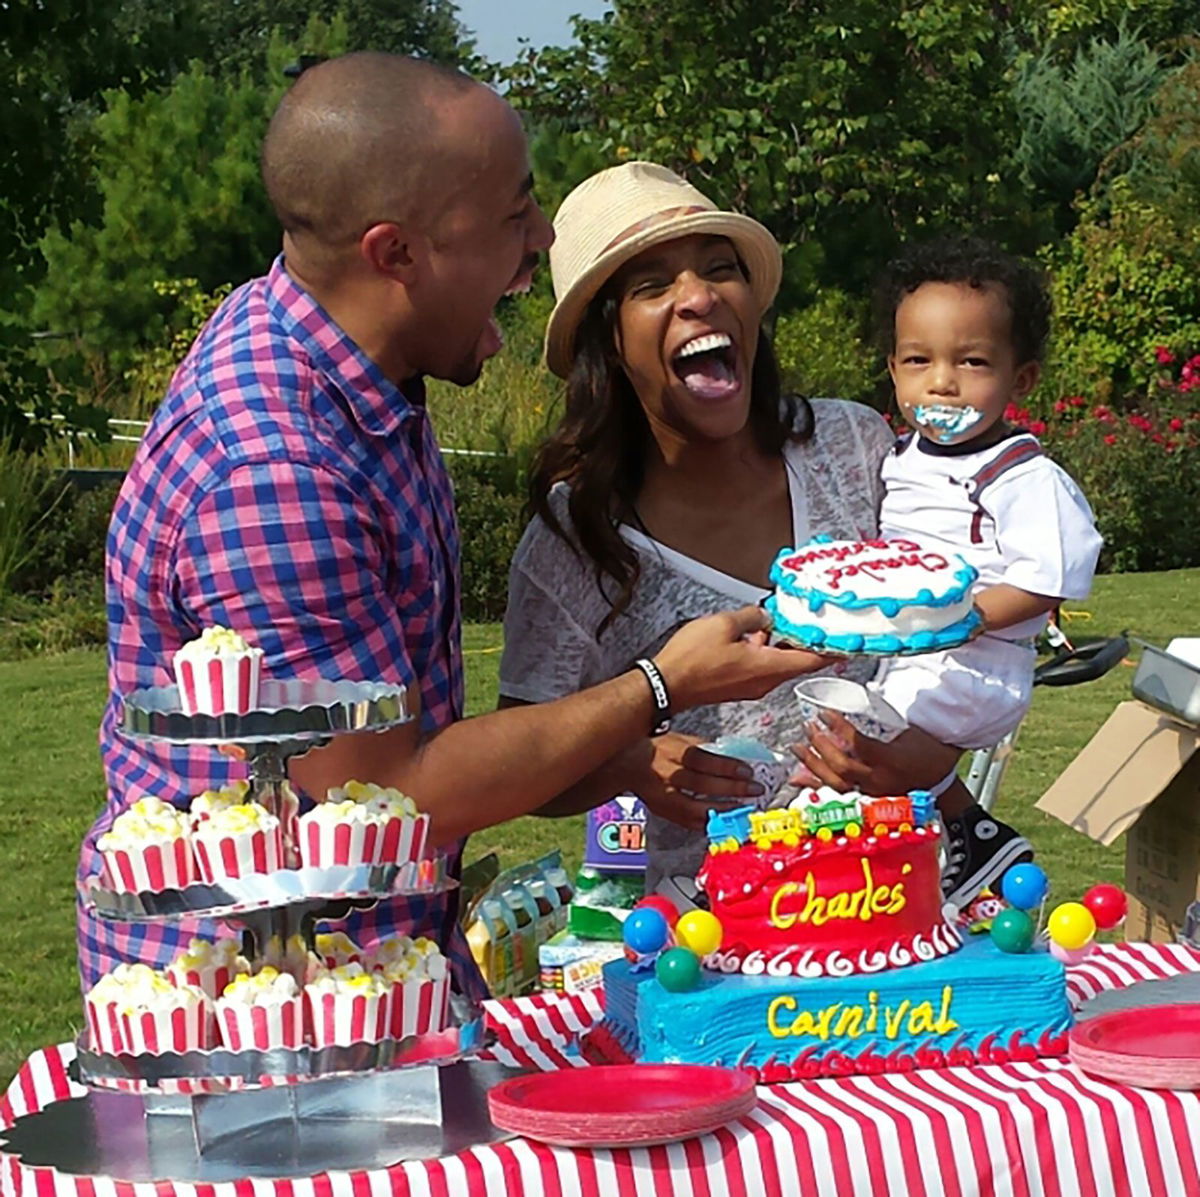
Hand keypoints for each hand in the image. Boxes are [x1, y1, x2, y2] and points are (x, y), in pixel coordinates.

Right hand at [619, 733, 760, 830]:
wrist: (623, 765)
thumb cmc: (655, 748)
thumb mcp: (678, 740)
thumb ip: (702, 749)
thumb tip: (732, 760)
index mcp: (671, 751)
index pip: (703, 759)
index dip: (727, 766)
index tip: (748, 771)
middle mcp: (667, 774)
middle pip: (702, 784)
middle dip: (732, 788)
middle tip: (754, 790)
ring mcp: (663, 796)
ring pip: (695, 808)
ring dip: (723, 810)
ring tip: (743, 809)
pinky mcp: (663, 811)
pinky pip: (687, 822)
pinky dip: (707, 823)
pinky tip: (723, 823)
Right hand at [654, 606, 832, 710]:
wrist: (667, 685)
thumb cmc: (692, 660)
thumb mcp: (724, 624)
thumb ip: (751, 617)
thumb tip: (762, 616)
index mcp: (768, 667)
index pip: (811, 660)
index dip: (831, 650)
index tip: (846, 644)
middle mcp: (764, 682)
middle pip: (796, 662)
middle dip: (804, 643)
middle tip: (812, 624)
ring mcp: (750, 687)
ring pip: (777, 665)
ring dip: (780, 646)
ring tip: (778, 623)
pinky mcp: (737, 687)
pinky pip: (760, 668)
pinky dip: (764, 652)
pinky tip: (753, 636)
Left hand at [789, 712, 960, 795]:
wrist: (943, 783)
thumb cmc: (929, 752)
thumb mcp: (911, 732)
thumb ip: (883, 724)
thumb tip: (853, 708)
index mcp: (893, 761)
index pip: (859, 745)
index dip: (839, 729)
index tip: (825, 713)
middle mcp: (880, 781)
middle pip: (842, 767)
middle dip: (821, 746)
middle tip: (809, 726)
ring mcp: (872, 794)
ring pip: (835, 783)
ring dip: (813, 765)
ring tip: (798, 746)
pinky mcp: (867, 800)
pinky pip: (836, 794)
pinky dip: (814, 786)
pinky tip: (797, 777)